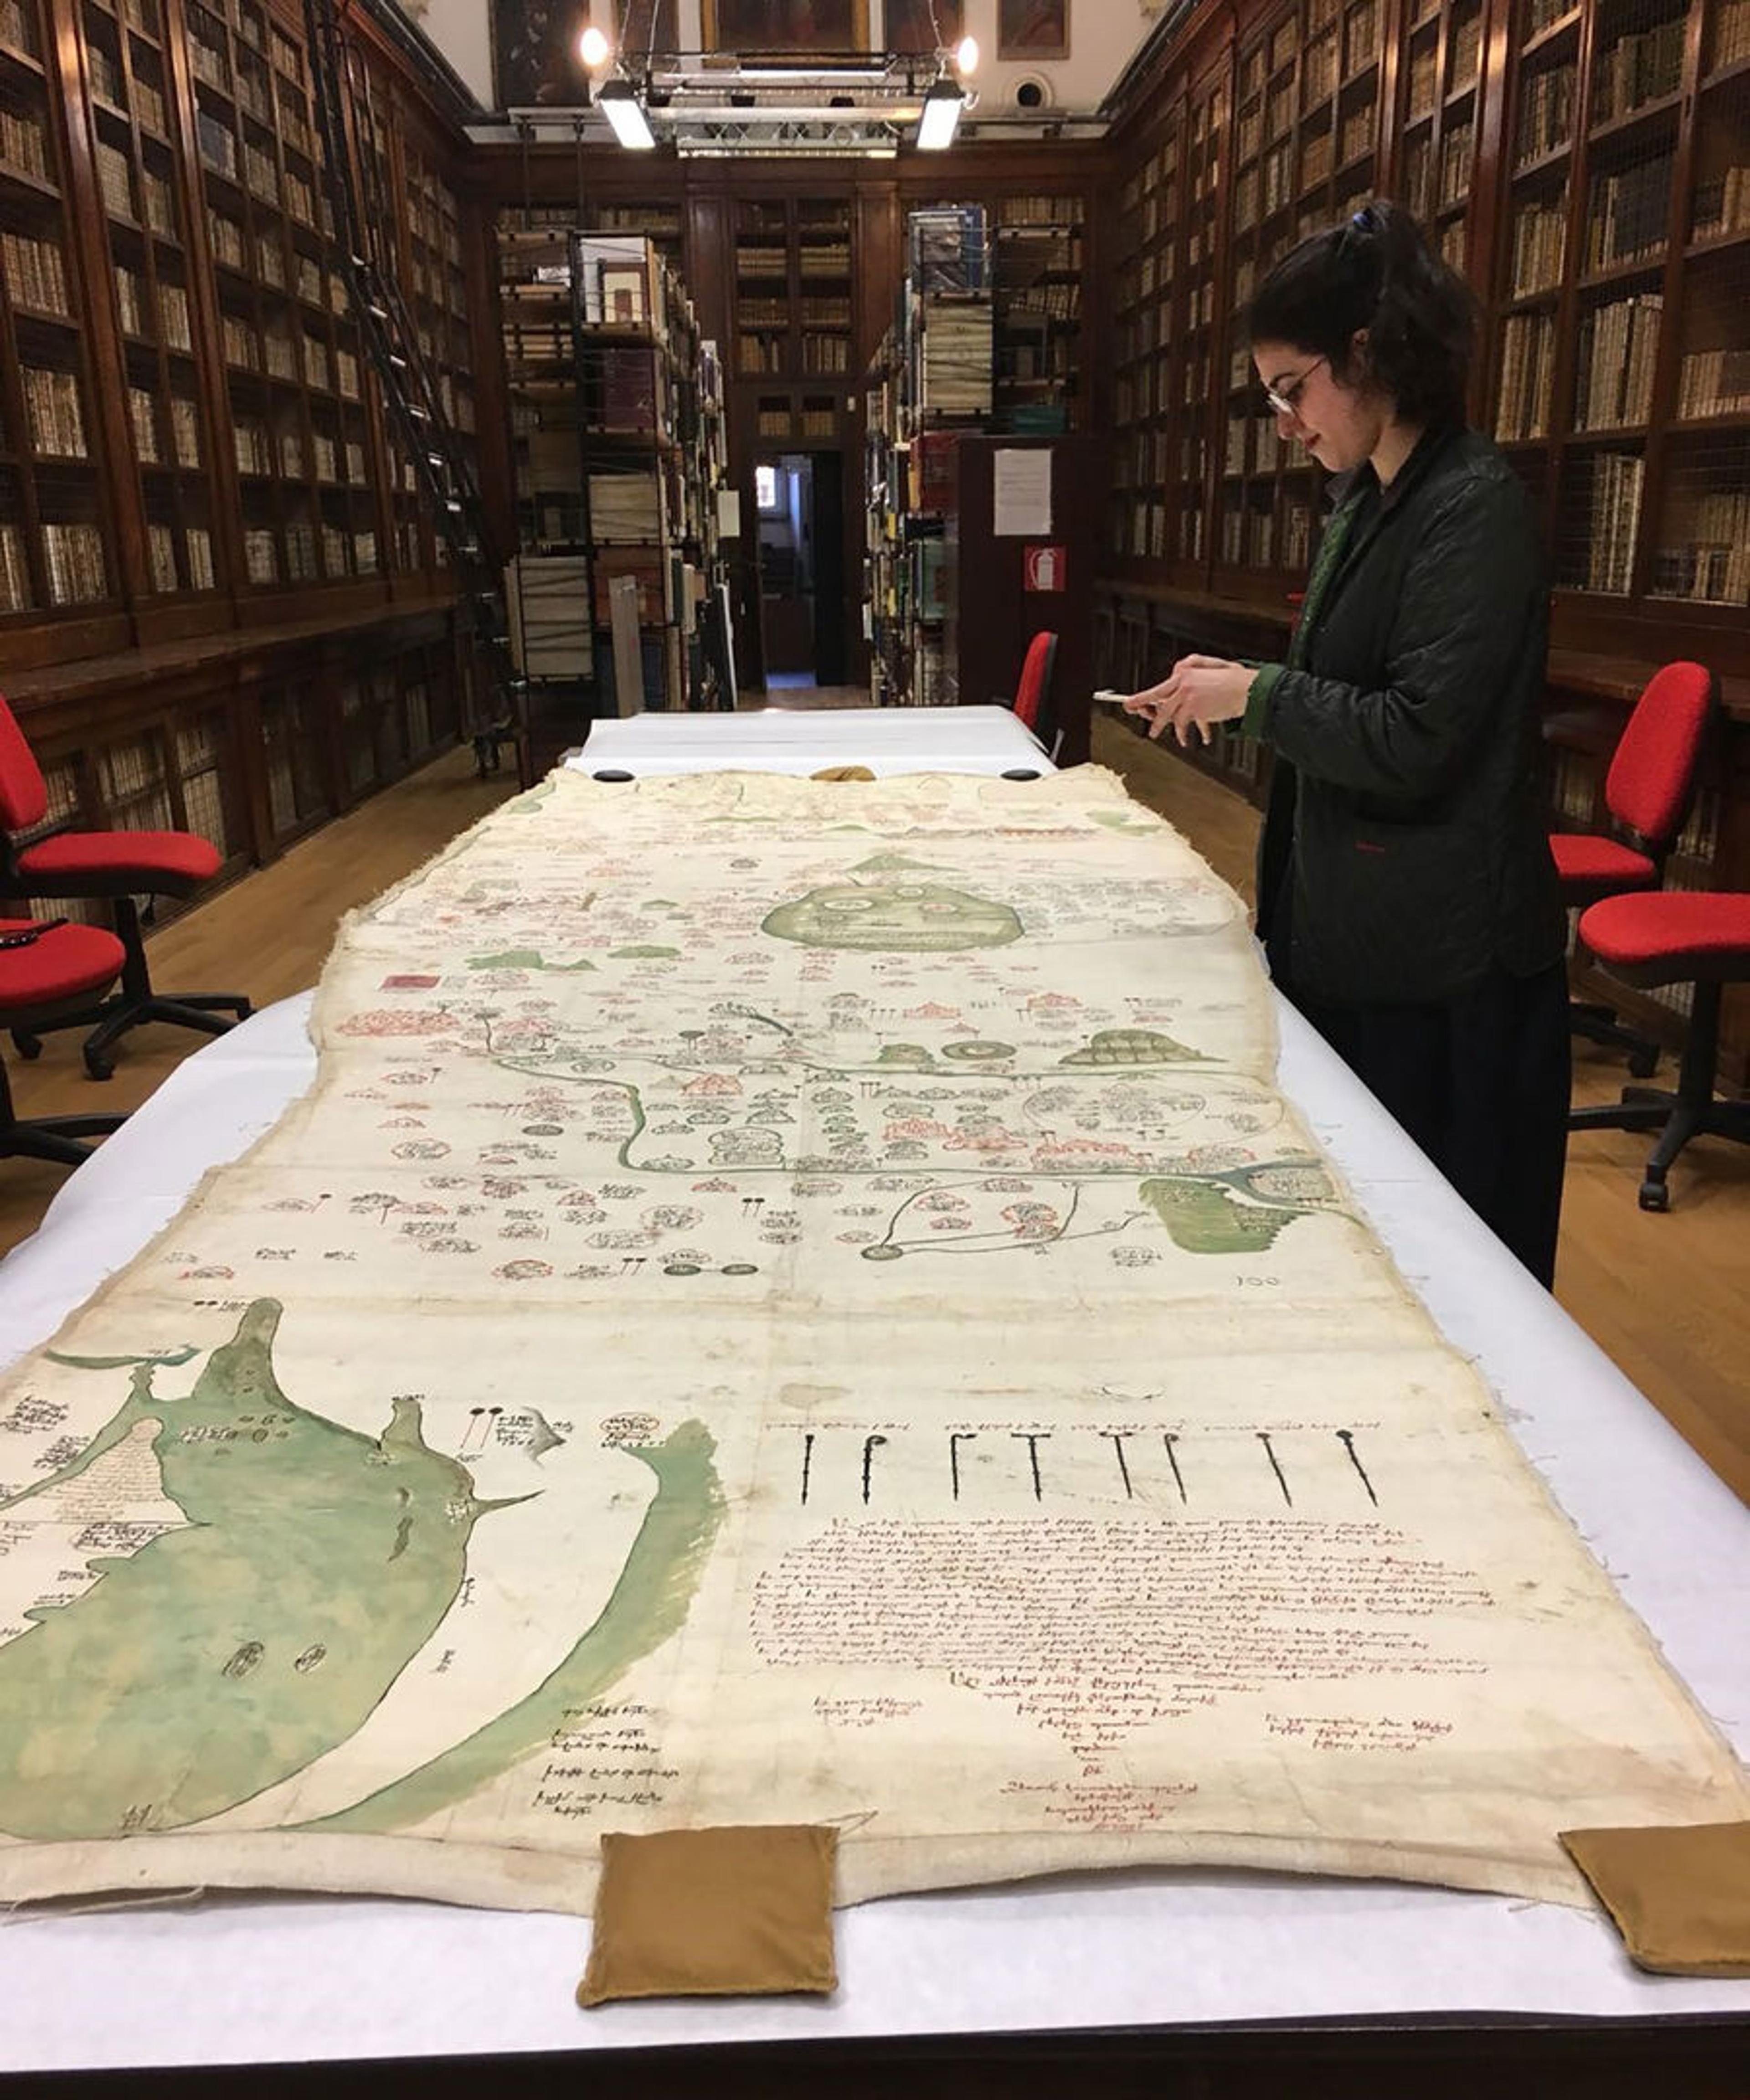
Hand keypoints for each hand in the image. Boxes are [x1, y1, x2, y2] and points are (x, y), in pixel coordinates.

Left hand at [1120, 656, 1252, 745]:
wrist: (1247, 689)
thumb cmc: (1233, 679)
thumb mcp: (1211, 665)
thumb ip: (1191, 667)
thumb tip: (1176, 672)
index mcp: (1185, 671)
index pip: (1160, 686)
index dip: (1143, 696)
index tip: (1132, 701)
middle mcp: (1182, 682)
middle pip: (1155, 697)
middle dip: (1141, 706)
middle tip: (1130, 709)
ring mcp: (1186, 695)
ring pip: (1167, 714)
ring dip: (1160, 725)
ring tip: (1154, 733)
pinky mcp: (1193, 708)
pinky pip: (1181, 724)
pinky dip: (1182, 733)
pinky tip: (1183, 739)